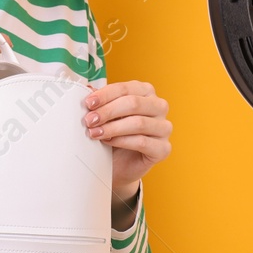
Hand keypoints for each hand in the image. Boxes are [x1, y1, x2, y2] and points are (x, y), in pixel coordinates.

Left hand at [81, 79, 170, 215]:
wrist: (118, 164)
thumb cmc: (113, 134)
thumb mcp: (104, 115)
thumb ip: (99, 101)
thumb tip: (87, 89)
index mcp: (146, 92)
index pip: (126, 88)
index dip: (105, 95)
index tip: (88, 103)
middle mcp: (159, 106)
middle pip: (133, 103)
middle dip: (107, 111)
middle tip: (89, 120)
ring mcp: (164, 128)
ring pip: (138, 123)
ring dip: (112, 128)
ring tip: (94, 133)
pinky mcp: (163, 148)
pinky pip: (142, 142)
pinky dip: (121, 141)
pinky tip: (107, 142)